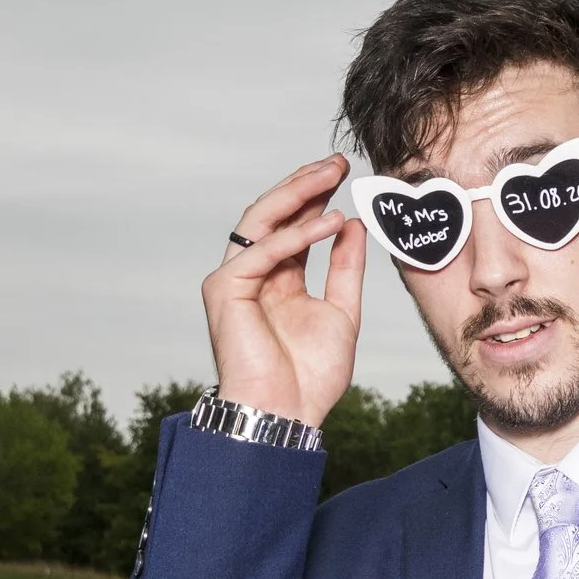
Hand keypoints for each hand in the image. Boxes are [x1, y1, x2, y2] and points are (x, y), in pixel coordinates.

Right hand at [202, 154, 365, 425]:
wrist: (287, 415)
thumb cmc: (310, 377)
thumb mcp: (342, 312)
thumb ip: (345, 268)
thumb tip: (353, 224)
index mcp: (279, 279)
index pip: (294, 226)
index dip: (316, 198)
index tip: (345, 175)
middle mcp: (253, 274)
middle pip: (274, 215)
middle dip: (305, 185)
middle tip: (337, 163)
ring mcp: (235, 280)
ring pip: (260, 221)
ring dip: (296, 194)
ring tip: (331, 175)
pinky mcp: (225, 290)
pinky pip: (262, 252)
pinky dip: (296, 235)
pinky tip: (329, 221)